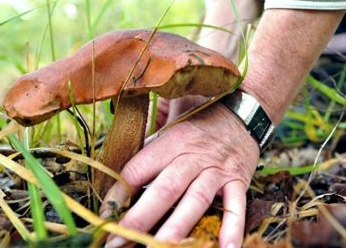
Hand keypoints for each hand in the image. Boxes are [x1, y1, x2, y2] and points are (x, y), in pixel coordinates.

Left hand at [101, 102, 259, 247]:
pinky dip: (232, 228)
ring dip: (176, 229)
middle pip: (164, 190)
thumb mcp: (169, 118)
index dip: (118, 192)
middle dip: (140, 218)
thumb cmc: (198, 119)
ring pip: (195, 202)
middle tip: (118, 242)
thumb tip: (117, 152)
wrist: (241, 111)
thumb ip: (145, 136)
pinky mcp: (237, 181)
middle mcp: (191, 157)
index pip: (138, 169)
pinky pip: (235, 206)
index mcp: (170, 142)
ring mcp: (216, 171)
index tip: (105, 214)